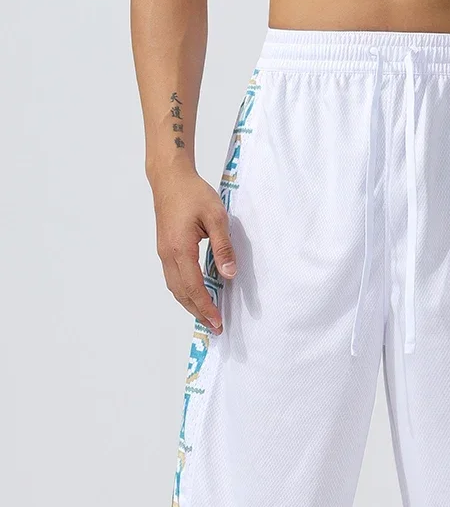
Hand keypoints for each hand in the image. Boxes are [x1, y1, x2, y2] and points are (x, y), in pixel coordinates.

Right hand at [152, 168, 236, 334]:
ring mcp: (163, 252)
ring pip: (175, 287)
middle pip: (181, 293)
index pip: (194, 287)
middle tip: (215, 327)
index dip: (206, 307)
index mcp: (180, 249)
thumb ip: (223, 247)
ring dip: (190, 304)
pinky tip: (196, 295)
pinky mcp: (165, 249)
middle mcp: (167, 255)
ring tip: (206, 316)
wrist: (170, 178)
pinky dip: (184, 292)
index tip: (218, 321)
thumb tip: (229, 274)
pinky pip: (173, 278)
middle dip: (198, 312)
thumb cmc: (193, 194)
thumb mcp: (216, 217)